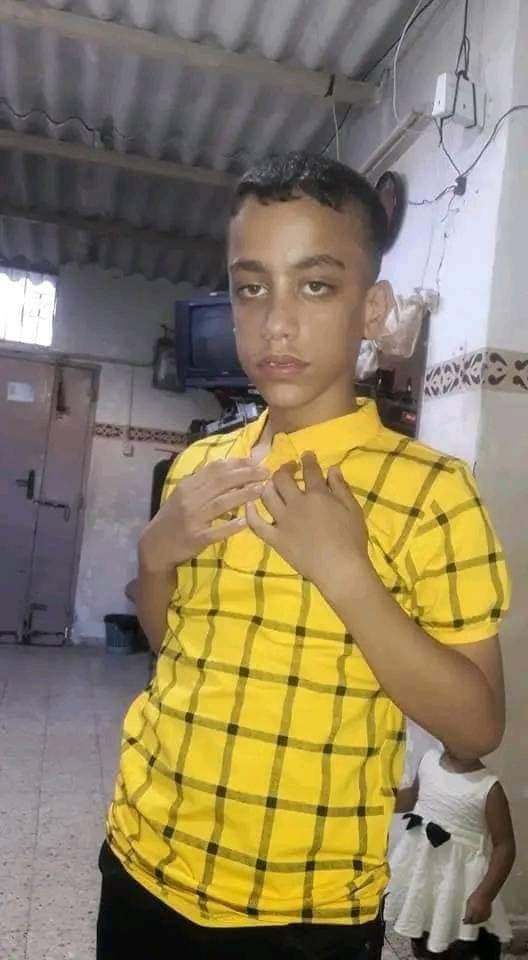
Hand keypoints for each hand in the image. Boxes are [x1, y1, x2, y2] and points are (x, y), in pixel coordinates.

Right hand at [139, 458, 267, 572]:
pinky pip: (216, 531)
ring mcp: (193, 520)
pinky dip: (230, 526)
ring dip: (242, 495)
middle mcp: (190, 500)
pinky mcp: (196, 539)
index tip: (256, 461)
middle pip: (221, 482)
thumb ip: (203, 482)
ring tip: (260, 489)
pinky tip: (245, 521)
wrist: (155, 546)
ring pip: (220, 504)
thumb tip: (228, 465)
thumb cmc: (174, 518)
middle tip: (265, 472)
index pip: (214, 469)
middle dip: (245, 475)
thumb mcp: (183, 495)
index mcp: (187, 486)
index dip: (237, 463)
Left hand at [246, 452, 369, 589]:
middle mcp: (296, 504)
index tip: (306, 455)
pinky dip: (251, 513)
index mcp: (317, 495)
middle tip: (289, 468)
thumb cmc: (352, 540)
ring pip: (267, 496)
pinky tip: (250, 505)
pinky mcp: (276, 539)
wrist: (340, 569)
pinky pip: (257, 524)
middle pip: (282, 478)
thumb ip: (341, 488)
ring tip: (272, 485)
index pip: (310, 470)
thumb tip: (332, 468)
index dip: (308, 460)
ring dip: (268, 486)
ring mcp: (283, 521)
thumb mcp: (353, 510)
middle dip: (284, 468)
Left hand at [463, 891, 492, 924]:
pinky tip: (479, 915)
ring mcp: (484, 915)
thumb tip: (466, 918)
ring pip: (479, 922)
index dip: (466, 921)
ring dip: (476, 920)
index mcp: (472, 911)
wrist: (484, 894)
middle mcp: (479, 914)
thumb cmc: (475, 897)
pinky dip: (481, 919)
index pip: (468, 920)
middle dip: (471, 921)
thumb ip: (467, 911)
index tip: (464, 921)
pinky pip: (483, 919)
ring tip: (474, 916)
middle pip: (474, 922)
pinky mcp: (488, 915)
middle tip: (469, 919)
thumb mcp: (468, 903)